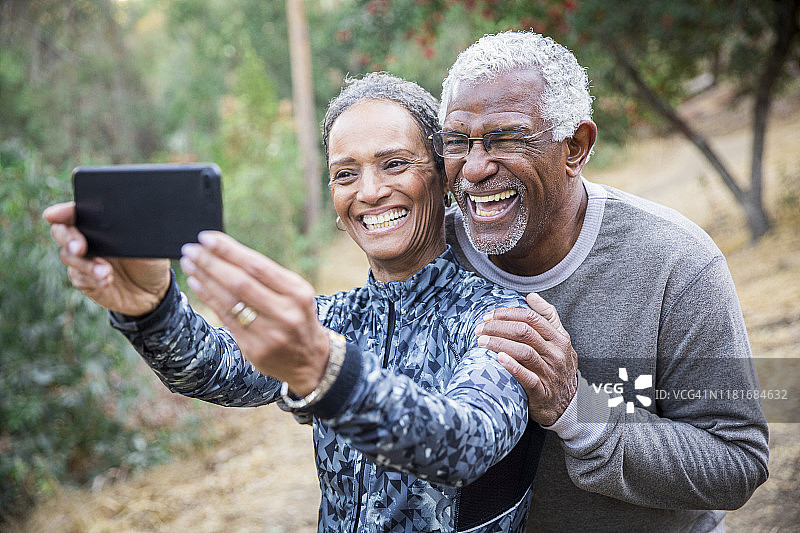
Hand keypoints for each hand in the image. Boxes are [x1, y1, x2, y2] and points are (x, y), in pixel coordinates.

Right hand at [43, 202, 170, 315]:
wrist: (154, 292)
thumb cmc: (151, 261)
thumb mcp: (150, 245)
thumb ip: (134, 233)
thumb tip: (127, 222)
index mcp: (101, 224)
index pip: (76, 212)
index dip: (62, 212)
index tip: (53, 215)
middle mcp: (88, 239)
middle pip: (62, 232)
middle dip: (68, 238)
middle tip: (80, 247)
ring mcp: (84, 260)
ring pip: (69, 257)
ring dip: (86, 264)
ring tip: (106, 272)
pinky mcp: (85, 280)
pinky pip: (78, 277)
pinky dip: (91, 279)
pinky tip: (106, 281)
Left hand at [179, 231, 329, 395]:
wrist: (310, 359)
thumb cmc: (297, 316)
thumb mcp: (295, 293)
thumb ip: (267, 276)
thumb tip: (226, 251)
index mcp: (298, 292)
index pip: (258, 266)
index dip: (229, 251)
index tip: (207, 237)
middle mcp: (286, 312)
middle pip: (240, 283)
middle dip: (211, 263)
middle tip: (191, 249)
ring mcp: (270, 333)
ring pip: (230, 301)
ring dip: (205, 279)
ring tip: (190, 263)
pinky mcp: (254, 349)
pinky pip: (226, 319)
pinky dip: (209, 298)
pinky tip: (197, 284)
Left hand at [475, 293, 577, 425]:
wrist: (566, 405)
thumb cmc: (558, 368)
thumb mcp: (560, 340)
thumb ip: (548, 317)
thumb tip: (532, 296)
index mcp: (558, 338)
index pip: (531, 318)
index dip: (507, 314)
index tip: (489, 316)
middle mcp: (555, 353)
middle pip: (524, 332)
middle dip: (498, 327)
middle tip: (480, 329)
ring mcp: (550, 372)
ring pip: (524, 352)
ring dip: (499, 344)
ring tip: (481, 342)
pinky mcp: (542, 391)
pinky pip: (527, 377)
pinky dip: (512, 367)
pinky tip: (498, 359)